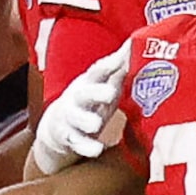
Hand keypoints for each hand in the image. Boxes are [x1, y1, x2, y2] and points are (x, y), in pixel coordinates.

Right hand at [28, 49, 127, 176]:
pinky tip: (97, 149)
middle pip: (84, 93)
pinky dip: (87, 146)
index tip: (121, 59)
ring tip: (96, 124)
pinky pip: (78, 143)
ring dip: (86, 120)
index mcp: (89, 84)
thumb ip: (119, 70)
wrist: (58, 127)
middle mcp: (77, 99)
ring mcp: (71, 118)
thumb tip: (137, 45)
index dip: (108, 65)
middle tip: (110, 93)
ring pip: (77, 119)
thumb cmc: (91, 102)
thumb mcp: (103, 85)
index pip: (97, 72)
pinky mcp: (69, 138)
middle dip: (96, 92)